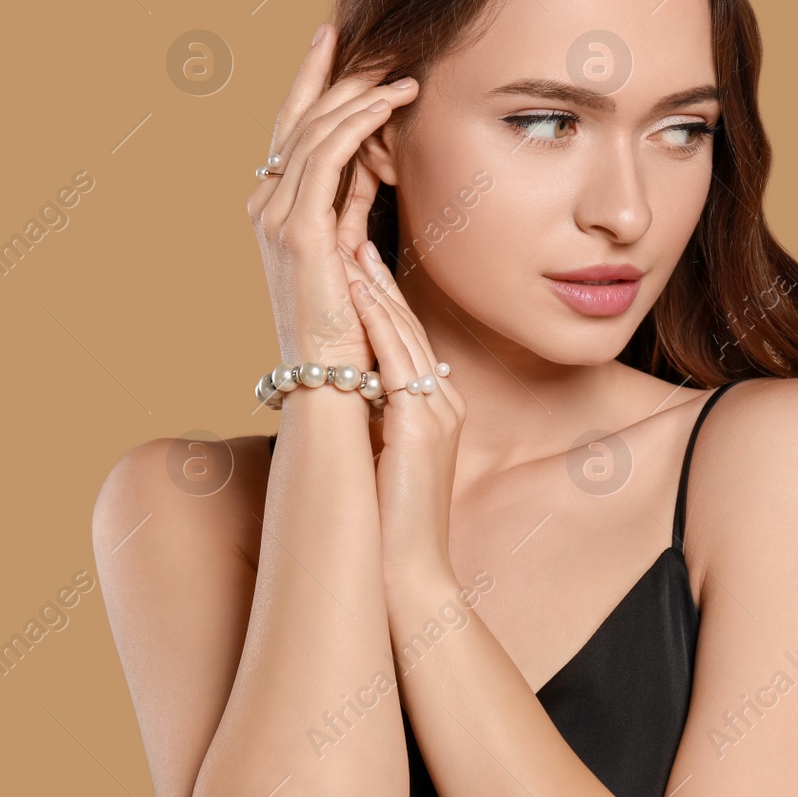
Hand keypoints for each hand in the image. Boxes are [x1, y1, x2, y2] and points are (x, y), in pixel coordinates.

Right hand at [246, 23, 419, 367]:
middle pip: (298, 118)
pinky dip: (357, 123)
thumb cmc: (349, 324)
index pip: (294, 130)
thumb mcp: (350, 249)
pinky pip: (326, 156)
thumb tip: (374, 164)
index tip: (340, 43)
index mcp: (276, 207)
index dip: (314, 83)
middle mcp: (266, 204)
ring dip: (359, 93)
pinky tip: (388, 103)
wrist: (331, 379)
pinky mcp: (298, 230)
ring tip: (401, 70)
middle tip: (373, 38)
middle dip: (332, 72)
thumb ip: (352, 205)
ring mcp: (276, 216)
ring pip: (315, 130)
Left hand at [350, 239, 466, 590]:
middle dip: (377, 277)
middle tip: (351, 229)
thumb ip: (378, 423)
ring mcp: (437, 411)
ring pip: (403, 334)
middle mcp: (443, 402)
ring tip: (347, 242)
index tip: (356, 259)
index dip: (381, 297)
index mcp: (436, 410)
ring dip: (373, 286)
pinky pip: (397, 360)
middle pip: (407, 326)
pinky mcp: (422, 424)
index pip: (406, 341)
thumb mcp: (386, 461)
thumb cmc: (391, 528)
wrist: (408, 575)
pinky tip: (354, 290)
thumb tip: (353, 397)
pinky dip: (375, 320)